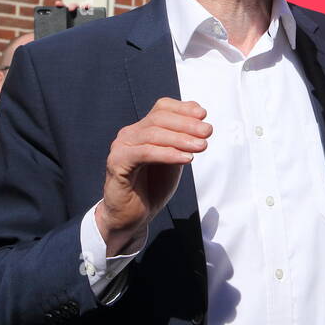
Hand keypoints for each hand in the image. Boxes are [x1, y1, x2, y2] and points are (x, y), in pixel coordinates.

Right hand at [98, 98, 212, 254]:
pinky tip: (186, 159)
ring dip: (181, 139)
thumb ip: (183, 140)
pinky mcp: (116, 163)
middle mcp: (130, 134)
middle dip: (187, 124)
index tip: (203, 115)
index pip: (162, 107)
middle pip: (159, 118)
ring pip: (153, 135)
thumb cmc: (152, 187)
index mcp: (142, 129)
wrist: (131, 217)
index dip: (183, 108)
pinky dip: (167, 154)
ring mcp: (121, 147)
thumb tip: (200, 116)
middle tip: (207, 131)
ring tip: (202, 146)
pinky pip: (144, 153)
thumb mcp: (174, 159)